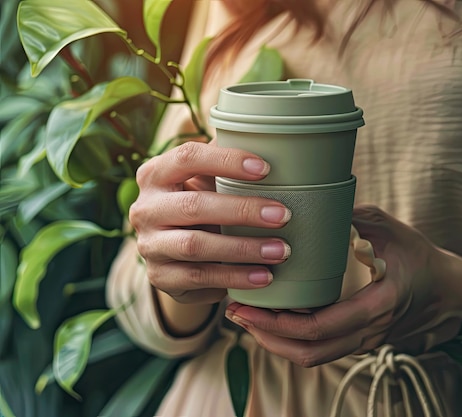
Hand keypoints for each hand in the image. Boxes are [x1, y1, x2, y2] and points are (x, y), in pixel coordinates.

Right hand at [129, 141, 291, 305]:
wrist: (177, 256)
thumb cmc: (201, 207)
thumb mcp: (206, 183)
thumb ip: (226, 165)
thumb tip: (275, 142)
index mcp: (156, 174)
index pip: (188, 158)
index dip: (227, 161)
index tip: (266, 169)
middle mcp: (145, 208)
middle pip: (195, 206)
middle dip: (244, 211)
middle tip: (283, 215)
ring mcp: (150, 245)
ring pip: (196, 246)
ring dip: (244, 248)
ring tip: (280, 250)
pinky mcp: (160, 277)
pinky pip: (199, 277)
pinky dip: (235, 277)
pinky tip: (263, 276)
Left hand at [225, 205, 461, 366]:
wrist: (455, 293)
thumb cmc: (425, 259)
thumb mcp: (396, 230)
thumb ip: (361, 215)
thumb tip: (322, 196)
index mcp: (378, 306)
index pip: (320, 327)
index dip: (279, 323)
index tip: (249, 307)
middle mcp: (370, 332)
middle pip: (309, 352)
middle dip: (267, 337)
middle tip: (237, 313)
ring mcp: (367, 341)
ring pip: (314, 357)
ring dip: (278, 343)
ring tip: (249, 319)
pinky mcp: (363, 341)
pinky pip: (323, 351)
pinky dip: (295, 341)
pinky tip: (276, 320)